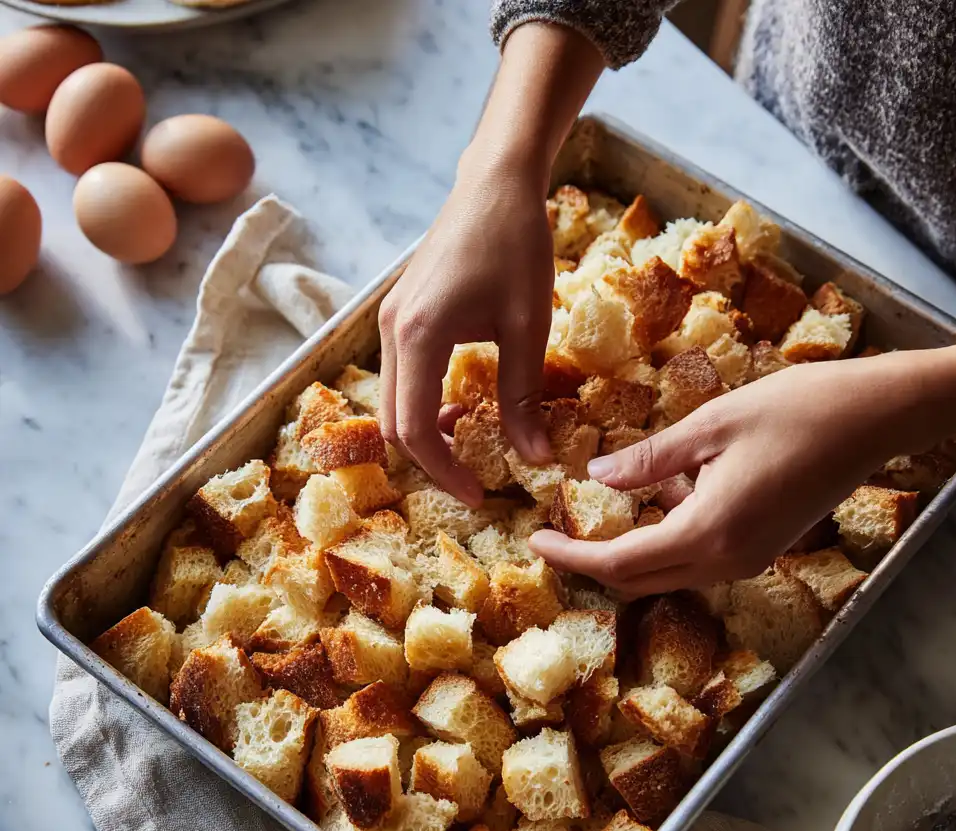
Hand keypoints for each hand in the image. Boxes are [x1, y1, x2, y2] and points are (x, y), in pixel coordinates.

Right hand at [378, 155, 553, 504]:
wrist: (494, 181)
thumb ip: (524, 396)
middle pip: (394, 423)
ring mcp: (390, 322)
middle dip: (433, 458)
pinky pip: (402, 377)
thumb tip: (535, 458)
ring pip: (394, 402)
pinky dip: (425, 403)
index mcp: (418, 337)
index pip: (414, 430)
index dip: (444, 471)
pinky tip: (464, 404)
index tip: (480, 494)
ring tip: (475, 441)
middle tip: (478, 477)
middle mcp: (391, 333)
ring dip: (428, 431)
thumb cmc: (516, 244)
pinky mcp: (400, 314)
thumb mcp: (527, 326)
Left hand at [529, 353, 944, 594]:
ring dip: (627, 553)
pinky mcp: (762, 548)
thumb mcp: (709, 426)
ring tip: (593, 517)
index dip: (572, 555)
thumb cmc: (795, 411)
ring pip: (668, 573)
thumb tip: (597, 479)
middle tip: (555, 535)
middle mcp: (727, 562)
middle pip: (640, 580)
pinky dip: (664, 539)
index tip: (535, 540)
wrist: (874, 418)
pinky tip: (657, 498)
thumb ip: (649, 460)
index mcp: (708, 533)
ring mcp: (748, 560)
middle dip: (592, 563)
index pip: (620, 563)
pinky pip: (697, 558)